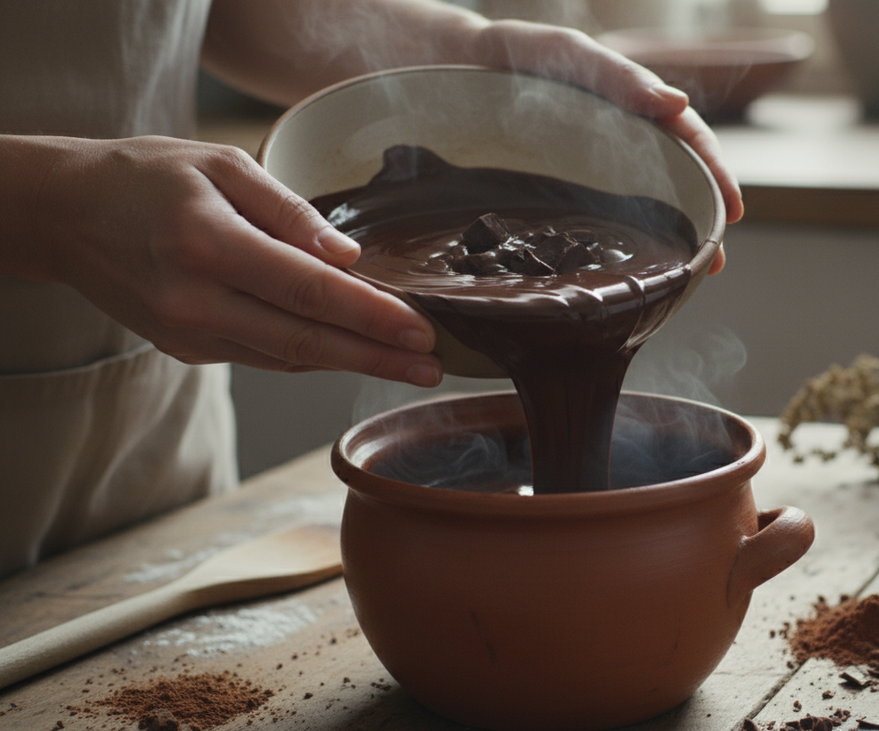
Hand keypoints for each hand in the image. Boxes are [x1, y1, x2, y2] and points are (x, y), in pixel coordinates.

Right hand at [31, 136, 442, 385]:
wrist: (65, 215)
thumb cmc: (149, 177)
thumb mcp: (221, 165)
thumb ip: (289, 212)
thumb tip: (347, 258)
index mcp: (208, 245)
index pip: (309, 292)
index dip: (372, 316)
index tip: (423, 330)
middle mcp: (195, 300)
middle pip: (306, 341)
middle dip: (377, 358)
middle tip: (434, 369)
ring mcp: (187, 333)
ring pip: (287, 357)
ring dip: (351, 364)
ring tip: (408, 366)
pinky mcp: (185, 348)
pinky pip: (264, 356)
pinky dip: (311, 355)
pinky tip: (351, 352)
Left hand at [470, 19, 741, 273]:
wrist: (434, 66)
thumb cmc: (504, 53)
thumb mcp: (560, 51)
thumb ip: (615, 75)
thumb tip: (677, 104)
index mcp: (624, 105)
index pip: (684, 138)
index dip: (713, 173)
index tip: (733, 212)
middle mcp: (610, 142)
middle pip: (669, 182)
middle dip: (697, 221)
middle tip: (713, 264)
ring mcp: (580, 172)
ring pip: (633, 210)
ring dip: (662, 242)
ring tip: (682, 278)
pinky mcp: (547, 196)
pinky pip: (588, 224)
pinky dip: (611, 248)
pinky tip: (618, 272)